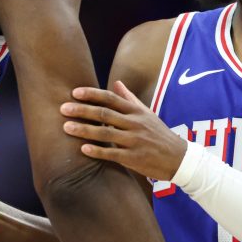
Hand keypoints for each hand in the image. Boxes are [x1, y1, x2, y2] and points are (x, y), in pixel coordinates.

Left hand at [61, 81, 187, 180]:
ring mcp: (134, 141)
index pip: (110, 99)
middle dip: (82, 110)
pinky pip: (112, 154)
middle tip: (63, 108)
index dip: (92, 94)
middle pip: (104, 114)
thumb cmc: (159, 134)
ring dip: (84, 130)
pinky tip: (82, 149)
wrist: (179, 158)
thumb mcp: (147, 113)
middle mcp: (134, 124)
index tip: (74, 92)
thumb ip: (129, 98)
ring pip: (105, 133)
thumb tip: (116, 83)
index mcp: (136, 111)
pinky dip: (97, 151)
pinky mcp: (134, 158)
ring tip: (66, 127)